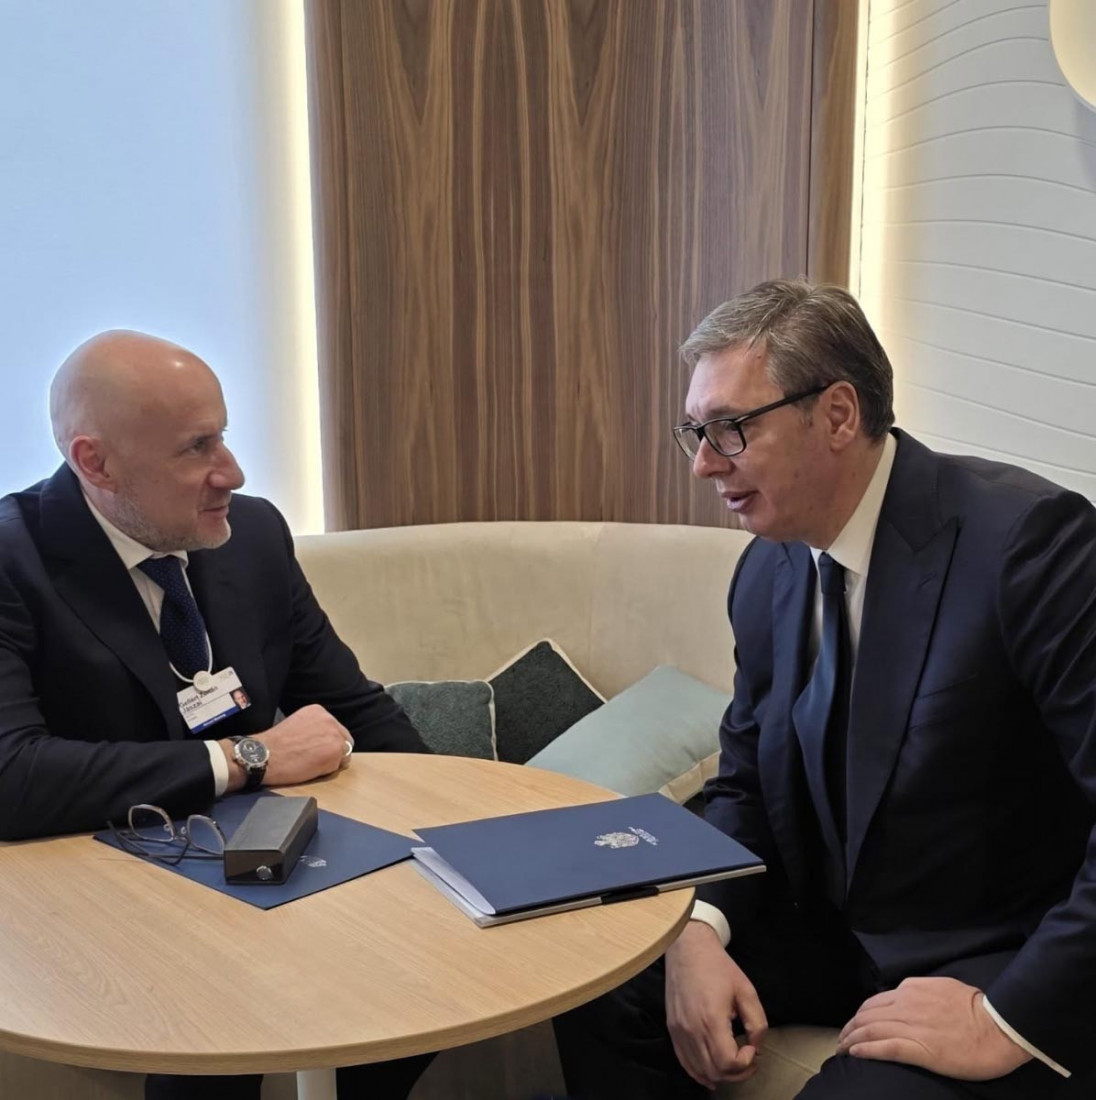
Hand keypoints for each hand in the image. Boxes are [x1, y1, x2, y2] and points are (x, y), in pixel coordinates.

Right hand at [220, 704, 351, 789]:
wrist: (265, 755)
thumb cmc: (275, 744)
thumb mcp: (297, 724)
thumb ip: (314, 728)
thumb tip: (323, 739)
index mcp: (319, 711)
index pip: (334, 729)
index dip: (326, 742)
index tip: (314, 748)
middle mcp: (330, 720)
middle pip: (342, 740)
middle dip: (332, 750)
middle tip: (313, 758)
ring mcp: (334, 735)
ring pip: (342, 753)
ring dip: (330, 761)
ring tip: (310, 763)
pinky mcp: (335, 752)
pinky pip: (337, 766)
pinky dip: (326, 770)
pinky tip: (310, 768)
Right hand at [664, 920, 767, 1088]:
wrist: (688, 948)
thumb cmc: (717, 966)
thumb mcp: (746, 990)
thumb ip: (757, 1022)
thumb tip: (756, 1045)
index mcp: (710, 1019)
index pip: (728, 1062)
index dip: (746, 1063)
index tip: (753, 1048)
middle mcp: (691, 1029)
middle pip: (714, 1071)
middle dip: (737, 1073)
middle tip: (749, 1060)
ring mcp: (678, 1031)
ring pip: (699, 1071)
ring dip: (719, 1074)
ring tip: (733, 1064)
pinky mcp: (672, 1028)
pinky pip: (684, 1061)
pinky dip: (699, 1071)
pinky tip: (712, 1070)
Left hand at [837, 977, 1031, 1079]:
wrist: (998, 1027)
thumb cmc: (979, 1010)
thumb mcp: (944, 988)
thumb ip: (922, 993)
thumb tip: (910, 997)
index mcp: (912, 989)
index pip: (876, 1001)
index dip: (861, 1014)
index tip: (855, 1024)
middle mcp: (905, 1003)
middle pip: (867, 1014)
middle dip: (850, 1027)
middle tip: (842, 1039)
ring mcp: (910, 1025)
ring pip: (870, 1029)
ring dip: (851, 1039)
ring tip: (842, 1049)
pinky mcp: (918, 1049)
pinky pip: (883, 1047)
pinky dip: (865, 1050)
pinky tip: (855, 1054)